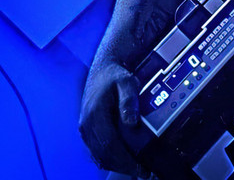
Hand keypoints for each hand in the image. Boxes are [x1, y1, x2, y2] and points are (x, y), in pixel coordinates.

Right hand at [79, 58, 149, 177]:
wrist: (102, 69)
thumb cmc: (115, 75)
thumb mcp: (127, 82)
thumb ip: (129, 100)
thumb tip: (131, 122)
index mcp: (95, 114)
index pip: (109, 145)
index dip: (125, 160)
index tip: (140, 167)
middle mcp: (87, 124)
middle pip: (103, 154)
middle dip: (123, 166)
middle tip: (142, 172)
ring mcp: (85, 129)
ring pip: (98, 155)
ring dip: (116, 164)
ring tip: (136, 168)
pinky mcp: (87, 130)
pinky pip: (96, 150)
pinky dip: (109, 158)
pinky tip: (124, 160)